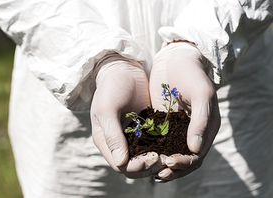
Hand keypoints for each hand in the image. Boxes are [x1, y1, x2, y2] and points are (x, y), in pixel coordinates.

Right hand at [91, 54, 164, 177]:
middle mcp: (118, 142)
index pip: (120, 165)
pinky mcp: (143, 128)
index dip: (136, 167)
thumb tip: (121, 162)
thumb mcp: (107, 109)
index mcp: (105, 141)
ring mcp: (131, 136)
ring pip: (145, 157)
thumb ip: (112, 135)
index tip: (153, 158)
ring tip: (172, 156)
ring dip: (158, 159)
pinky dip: (161, 147)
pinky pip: (152, 143)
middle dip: (150, 166)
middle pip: (134, 166)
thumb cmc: (110, 87)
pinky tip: (174, 145)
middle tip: (166, 160)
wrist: (122, 69)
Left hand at [149, 42, 220, 181]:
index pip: (197, 155)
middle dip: (173, 168)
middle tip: (158, 173)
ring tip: (149, 170)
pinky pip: (160, 141)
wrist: (176, 57)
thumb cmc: (192, 73)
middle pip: (185, 158)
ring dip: (162, 164)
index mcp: (207, 127)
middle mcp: (194, 131)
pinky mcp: (164, 122)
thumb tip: (195, 150)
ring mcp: (179, 128)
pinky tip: (143, 155)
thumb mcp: (202, 94)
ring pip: (172, 153)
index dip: (185, 163)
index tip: (169, 164)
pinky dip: (154, 150)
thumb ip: (201, 121)